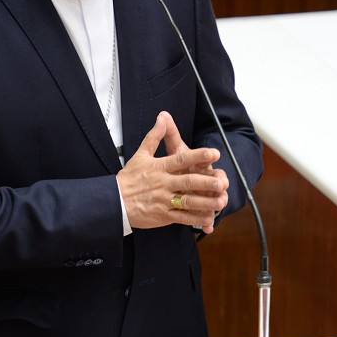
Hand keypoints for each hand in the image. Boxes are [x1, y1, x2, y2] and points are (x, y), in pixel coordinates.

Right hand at [117, 111, 228, 233]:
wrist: (115, 201)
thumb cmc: (129, 178)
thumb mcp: (140, 154)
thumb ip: (154, 136)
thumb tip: (162, 117)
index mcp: (159, 167)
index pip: (180, 160)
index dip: (198, 156)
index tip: (213, 153)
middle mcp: (163, 184)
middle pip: (187, 181)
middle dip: (205, 182)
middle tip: (221, 181)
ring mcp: (163, 201)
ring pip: (187, 201)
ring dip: (205, 202)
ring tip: (221, 201)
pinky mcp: (163, 216)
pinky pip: (182, 218)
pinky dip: (195, 219)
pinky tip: (208, 219)